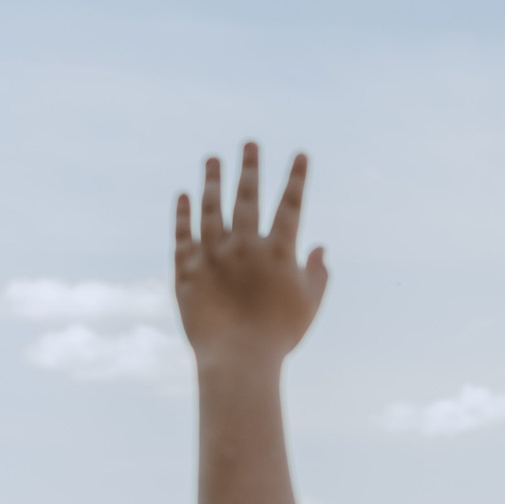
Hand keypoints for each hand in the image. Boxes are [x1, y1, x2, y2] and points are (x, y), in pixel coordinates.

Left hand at [176, 144, 327, 373]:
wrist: (237, 359)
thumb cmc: (280, 336)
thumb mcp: (309, 305)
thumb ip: (318, 274)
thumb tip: (321, 247)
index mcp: (278, 253)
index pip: (291, 205)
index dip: (297, 178)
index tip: (300, 154)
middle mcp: (244, 246)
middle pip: (247, 197)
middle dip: (250, 167)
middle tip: (249, 143)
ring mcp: (212, 255)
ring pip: (211, 208)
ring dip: (213, 181)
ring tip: (213, 160)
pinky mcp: (187, 269)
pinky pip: (183, 234)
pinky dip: (183, 213)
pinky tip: (184, 196)